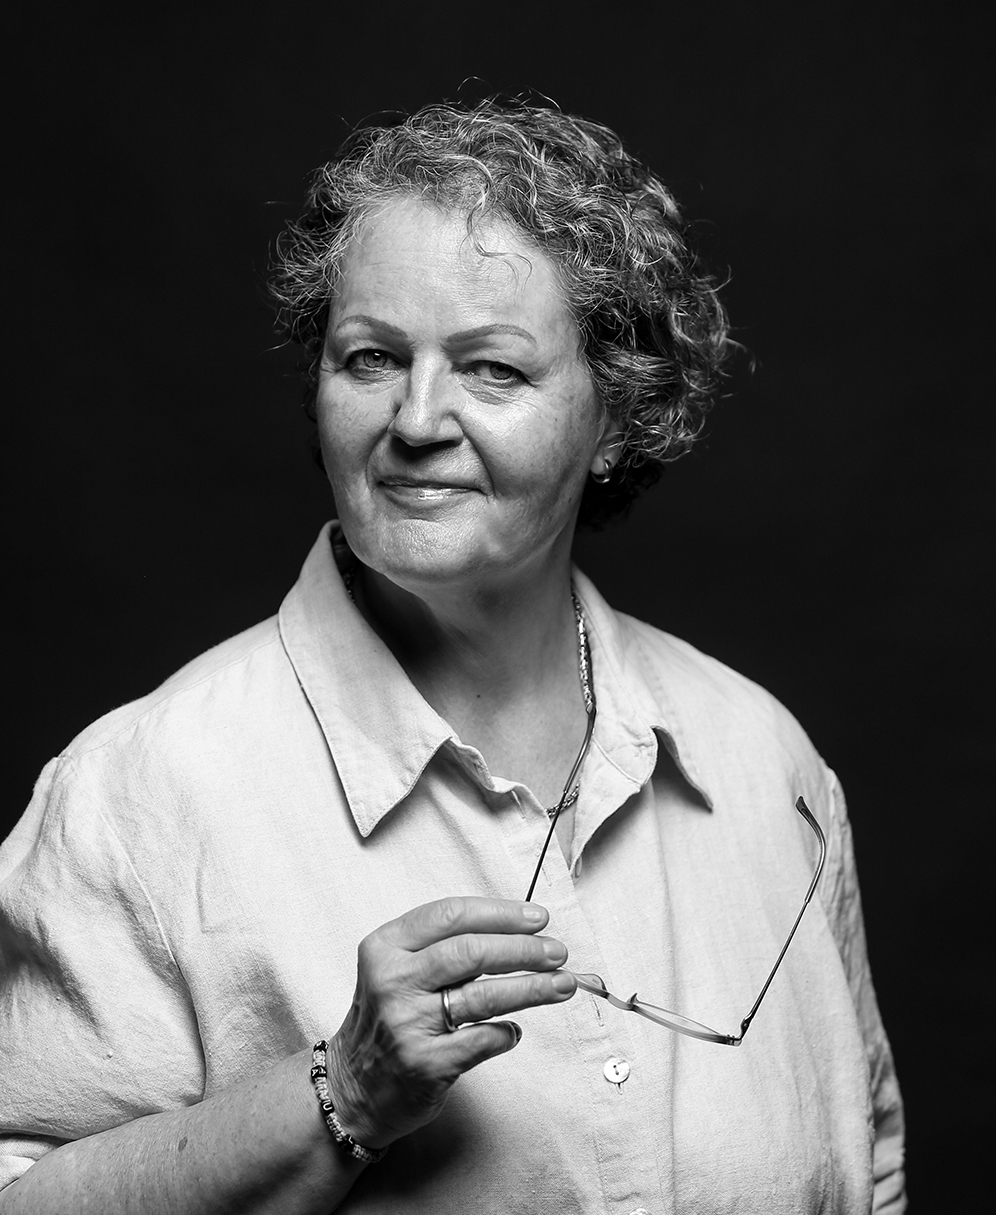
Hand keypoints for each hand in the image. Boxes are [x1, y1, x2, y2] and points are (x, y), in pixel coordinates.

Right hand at [326, 896, 574, 1148]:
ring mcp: (407, 1023)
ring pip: (483, 996)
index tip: (537, 918)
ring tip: (562, 984)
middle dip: (524, 949)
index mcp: (386, 946)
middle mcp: (393, 981)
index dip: (500, 913)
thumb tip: (517, 931)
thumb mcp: (396, 968)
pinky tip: (515, 1030)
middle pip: (471, 952)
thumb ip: (442, 947)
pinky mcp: (425, 1063)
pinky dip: (507, 1033)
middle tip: (557, 952)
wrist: (352, 1088)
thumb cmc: (387, 1019)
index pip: (451, 915)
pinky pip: (482, 1040)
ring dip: (532, 988)